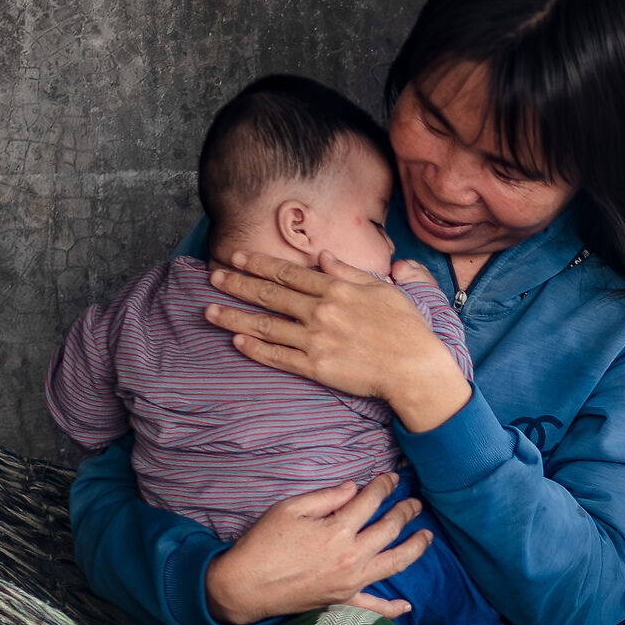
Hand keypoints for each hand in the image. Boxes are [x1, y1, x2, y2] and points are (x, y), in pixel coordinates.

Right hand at [202, 474, 428, 624]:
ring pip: (394, 564)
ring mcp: (349, 582)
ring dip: (414, 549)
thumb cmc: (262, 544)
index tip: (392, 479)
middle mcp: (350, 557)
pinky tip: (407, 604)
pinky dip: (392, 608)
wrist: (244, 586)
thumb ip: (325, 497)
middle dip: (405, 512)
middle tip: (415, 503)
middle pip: (389, 529)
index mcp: (337, 530)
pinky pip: (373, 607)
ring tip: (427, 537)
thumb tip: (353, 489)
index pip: (370, 502)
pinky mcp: (341, 601)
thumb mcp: (289, 509)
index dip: (384, 486)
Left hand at [204, 251, 472, 432]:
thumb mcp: (382, 289)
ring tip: (209, 311)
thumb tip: (323, 257)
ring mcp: (315, 340)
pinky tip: (236, 341)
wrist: (415, 368)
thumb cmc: (406, 328)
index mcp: (336, 289)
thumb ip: (349, 271)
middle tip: (213, 277)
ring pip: (265, 326)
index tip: (237, 257)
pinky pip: (278, 357)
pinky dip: (255, 349)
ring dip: (234, 317)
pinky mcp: (315, 367)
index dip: (259, 264)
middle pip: (269, 295)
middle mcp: (320, 311)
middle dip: (237, 284)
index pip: (288, 273)